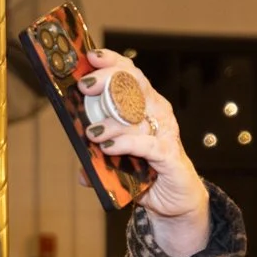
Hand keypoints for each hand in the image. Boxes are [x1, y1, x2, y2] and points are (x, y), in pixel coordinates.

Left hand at [77, 49, 210, 256]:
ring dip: (111, 121)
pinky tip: (108, 147)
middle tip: (85, 86)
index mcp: (144, 105)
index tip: (90, 57)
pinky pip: (146, 144)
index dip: (111, 62)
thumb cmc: (146, 172)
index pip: (129, 74)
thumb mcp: (117, 163)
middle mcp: (157, 112)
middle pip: (134, 84)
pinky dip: (125, 143)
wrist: (175, 199)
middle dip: (108, 81)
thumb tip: (81, 171)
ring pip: (138, 114)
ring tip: (92, 132)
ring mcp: (165, 131)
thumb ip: (98, 162)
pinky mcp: (168, 154)